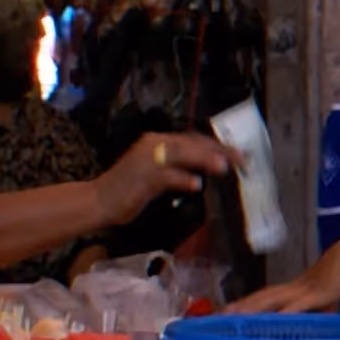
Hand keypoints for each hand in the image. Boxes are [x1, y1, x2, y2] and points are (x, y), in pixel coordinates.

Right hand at [95, 131, 232, 226]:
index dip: (217, 146)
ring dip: (204, 160)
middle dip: (219, 151)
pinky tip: (196, 185)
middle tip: (241, 161)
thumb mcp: (158, 174)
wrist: (98, 200)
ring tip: (224, 167)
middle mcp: (153, 145)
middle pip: (192, 144)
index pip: (194, 139)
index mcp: (158, 141)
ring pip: (181, 155)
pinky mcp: (142, 177)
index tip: (238, 155)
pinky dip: (182, 179)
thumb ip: (179, 167)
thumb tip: (208, 168)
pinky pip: (166, 176)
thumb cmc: (130, 189)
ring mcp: (147, 160)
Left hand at [234, 235, 339, 316]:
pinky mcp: (314, 294)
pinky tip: (271, 322)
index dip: (247, 303)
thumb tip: (321, 321)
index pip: (264, 296)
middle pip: (259, 297)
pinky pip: (295, 306)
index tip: (230, 312)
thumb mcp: (330, 295)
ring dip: (250, 309)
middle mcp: (292, 288)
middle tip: (218, 315)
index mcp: (294, 288)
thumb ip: (322, 307)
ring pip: (269, 300)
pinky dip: (283, 314)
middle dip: (239, 306)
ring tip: (232, 317)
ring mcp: (301, 290)